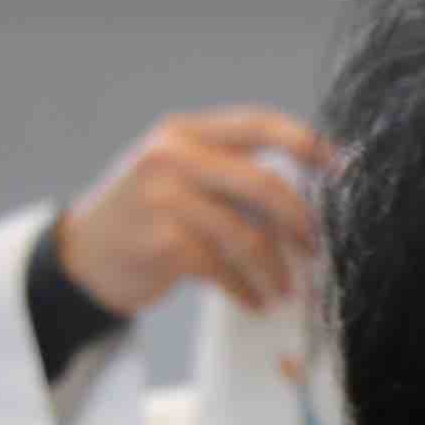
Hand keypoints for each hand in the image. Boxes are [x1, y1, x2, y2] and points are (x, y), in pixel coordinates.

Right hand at [52, 107, 332, 319]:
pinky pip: (224, 267)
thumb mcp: (179, 175)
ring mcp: (162, 197)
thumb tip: (311, 195)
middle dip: (301, 221)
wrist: (82, 257)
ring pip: (248, 234)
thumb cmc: (145, 217)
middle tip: (317, 248)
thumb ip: (231, 173)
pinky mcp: (160, 241)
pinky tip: (254, 300)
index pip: (259, 124)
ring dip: (276, 268)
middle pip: (264, 184)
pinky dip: (247, 288)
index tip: (343, 166)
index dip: (308, 143)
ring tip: (286, 288)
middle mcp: (170, 156)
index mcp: (184, 132)